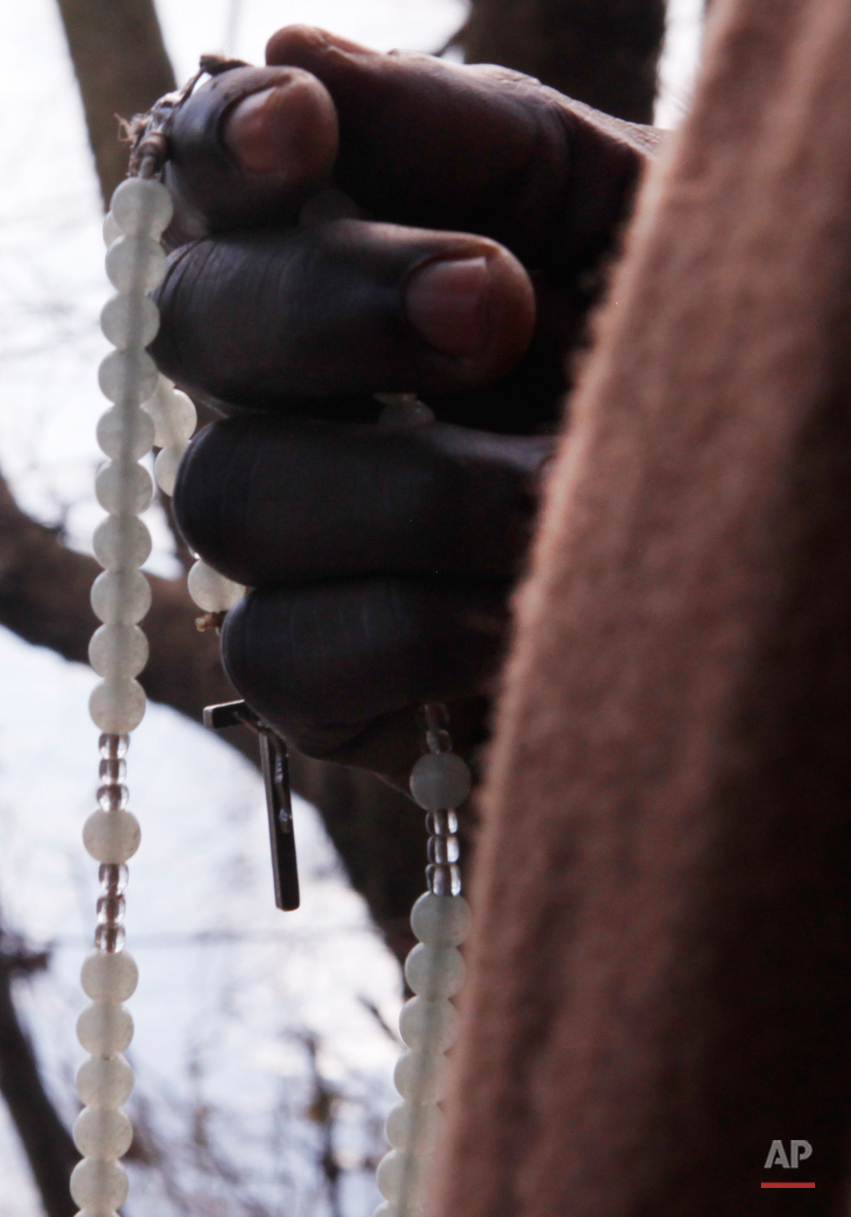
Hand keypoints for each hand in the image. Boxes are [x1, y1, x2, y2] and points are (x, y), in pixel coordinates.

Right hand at [151, 26, 656, 786]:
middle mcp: (303, 400)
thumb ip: (471, 143)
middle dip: (327, 311)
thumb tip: (290, 55)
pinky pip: (279, 660)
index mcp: (356, 267)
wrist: (775, 540)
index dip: (225, 151)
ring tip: (560, 491)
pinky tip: (516, 616)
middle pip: (194, 335)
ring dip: (402, 491)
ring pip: (227, 501)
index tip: (301, 132)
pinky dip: (401, 631)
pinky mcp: (329, 686)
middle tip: (488, 305)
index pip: (219, 189)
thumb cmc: (703, 361)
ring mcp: (306, 550)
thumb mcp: (624, 222)